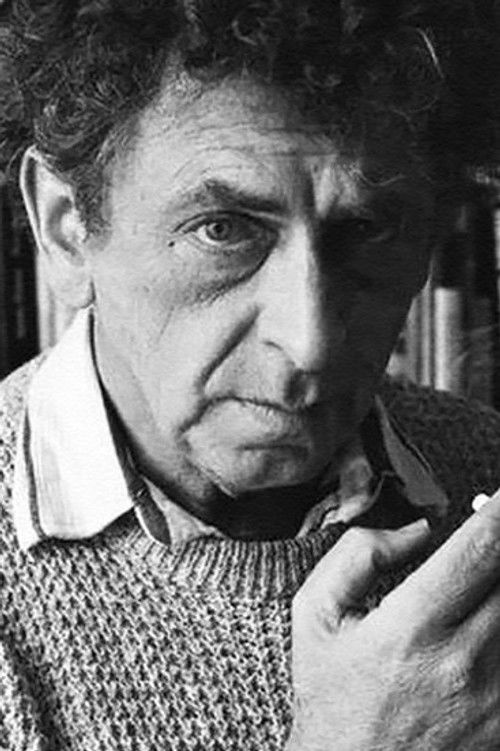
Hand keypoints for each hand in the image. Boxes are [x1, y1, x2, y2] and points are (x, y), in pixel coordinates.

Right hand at [288, 501, 499, 750]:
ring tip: (483, 574)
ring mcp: (495, 698)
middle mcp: (465, 661)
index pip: (479, 549)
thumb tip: (417, 530)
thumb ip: (359, 555)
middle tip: (492, 529)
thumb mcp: (316, 615)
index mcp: (413, 627)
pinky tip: (486, 614)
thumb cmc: (331, 697)